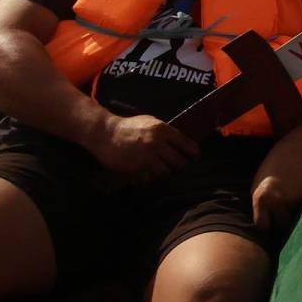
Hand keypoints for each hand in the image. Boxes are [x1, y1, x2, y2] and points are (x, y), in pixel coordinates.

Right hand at [86, 114, 200, 182]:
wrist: (106, 133)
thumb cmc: (130, 126)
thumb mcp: (151, 122)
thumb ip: (166, 132)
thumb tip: (183, 143)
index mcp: (163, 130)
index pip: (187, 145)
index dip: (193, 153)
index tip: (195, 157)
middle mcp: (157, 144)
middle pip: (179, 163)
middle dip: (179, 166)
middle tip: (177, 166)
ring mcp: (146, 158)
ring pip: (165, 173)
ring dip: (165, 173)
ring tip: (162, 170)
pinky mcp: (135, 169)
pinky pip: (149, 179)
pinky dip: (150, 178)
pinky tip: (148, 173)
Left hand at [250, 145, 301, 231]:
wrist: (295, 151)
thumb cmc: (272, 168)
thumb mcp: (258, 185)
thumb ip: (258, 205)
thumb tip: (259, 226)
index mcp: (260, 199)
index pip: (262, 226)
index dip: (265, 230)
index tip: (267, 232)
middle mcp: (277, 201)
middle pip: (279, 226)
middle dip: (279, 224)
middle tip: (279, 220)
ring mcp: (293, 200)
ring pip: (292, 220)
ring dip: (291, 217)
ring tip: (288, 205)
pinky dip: (300, 207)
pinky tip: (297, 195)